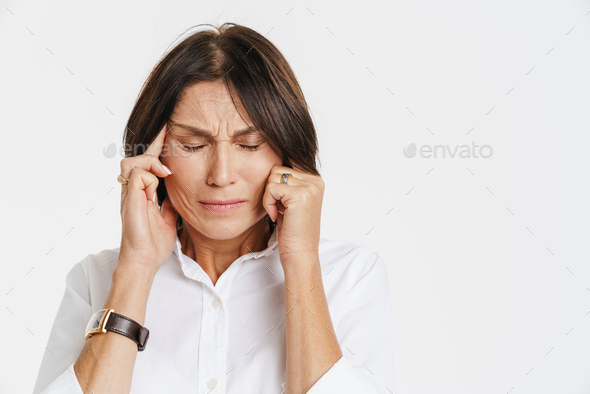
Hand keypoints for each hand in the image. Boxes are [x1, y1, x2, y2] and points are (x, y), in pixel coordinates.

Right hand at [118, 123, 178, 275]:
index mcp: (142, 194)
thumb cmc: (154, 243)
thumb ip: (171, 201)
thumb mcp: (169, 217)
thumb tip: (180, 190)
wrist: (145, 260)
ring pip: (133, 161)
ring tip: (167, 173)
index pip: (148, 164)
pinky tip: (160, 187)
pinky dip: (151, 177)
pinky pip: (137, 174)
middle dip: (153, 142)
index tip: (167, 128)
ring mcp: (129, 193)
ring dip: (151, 162)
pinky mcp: (129, 197)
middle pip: (137, 157)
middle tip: (168, 130)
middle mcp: (132, 190)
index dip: (156, 147)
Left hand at [262, 165, 324, 261]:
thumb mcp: (291, 202)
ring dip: (269, 197)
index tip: (280, 203)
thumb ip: (287, 182)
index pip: (284, 164)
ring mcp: (309, 187)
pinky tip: (277, 216)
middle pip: (276, 169)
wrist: (300, 254)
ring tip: (279, 212)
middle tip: (279, 209)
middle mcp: (315, 181)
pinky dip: (268, 203)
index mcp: (315, 180)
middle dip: (271, 190)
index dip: (275, 184)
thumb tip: (271, 164)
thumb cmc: (293, 231)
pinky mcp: (299, 195)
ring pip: (272, 177)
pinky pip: (270, 188)